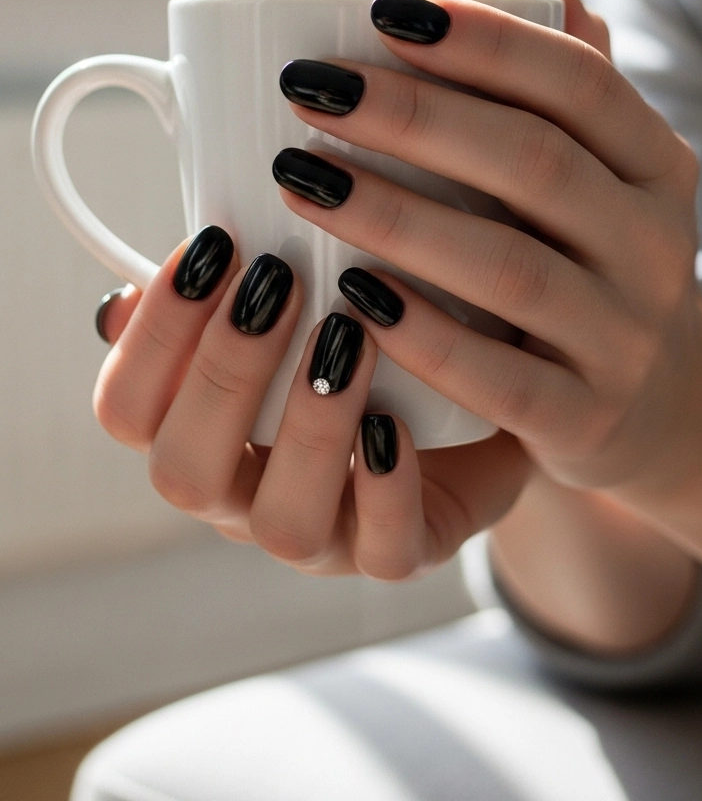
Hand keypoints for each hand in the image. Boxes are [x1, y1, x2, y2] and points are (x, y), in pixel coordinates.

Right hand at [93, 235, 525, 576]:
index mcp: (196, 431)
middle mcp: (240, 496)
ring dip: (310, 424)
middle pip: (183, 474)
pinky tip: (395, 423)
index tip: (213, 246)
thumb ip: (236, 284)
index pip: (126, 409)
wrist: (477, 403)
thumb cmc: (364, 336)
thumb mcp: (296, 300)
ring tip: (349, 335)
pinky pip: (384, 553)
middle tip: (278, 278)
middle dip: (224, 371)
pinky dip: (386, 488)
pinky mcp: (397, 553)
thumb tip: (168, 258)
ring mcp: (318, 536)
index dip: (152, 335)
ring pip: (283, 523)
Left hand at [274, 0, 701, 507]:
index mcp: (655, 163)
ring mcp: (624, 336)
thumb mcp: (611, 168)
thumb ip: (574, 71)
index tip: (379, 13)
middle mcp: (654, 243)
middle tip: (307, 90)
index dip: (483, 42)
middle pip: (534, 162)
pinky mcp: (585, 420)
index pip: (579, 81)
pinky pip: (500, 378)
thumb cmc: (598, 258)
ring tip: (301, 179)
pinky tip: (351, 297)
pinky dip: (424, 335)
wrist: (668, 407)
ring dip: (396, 217)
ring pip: (510, 268)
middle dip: (413, 118)